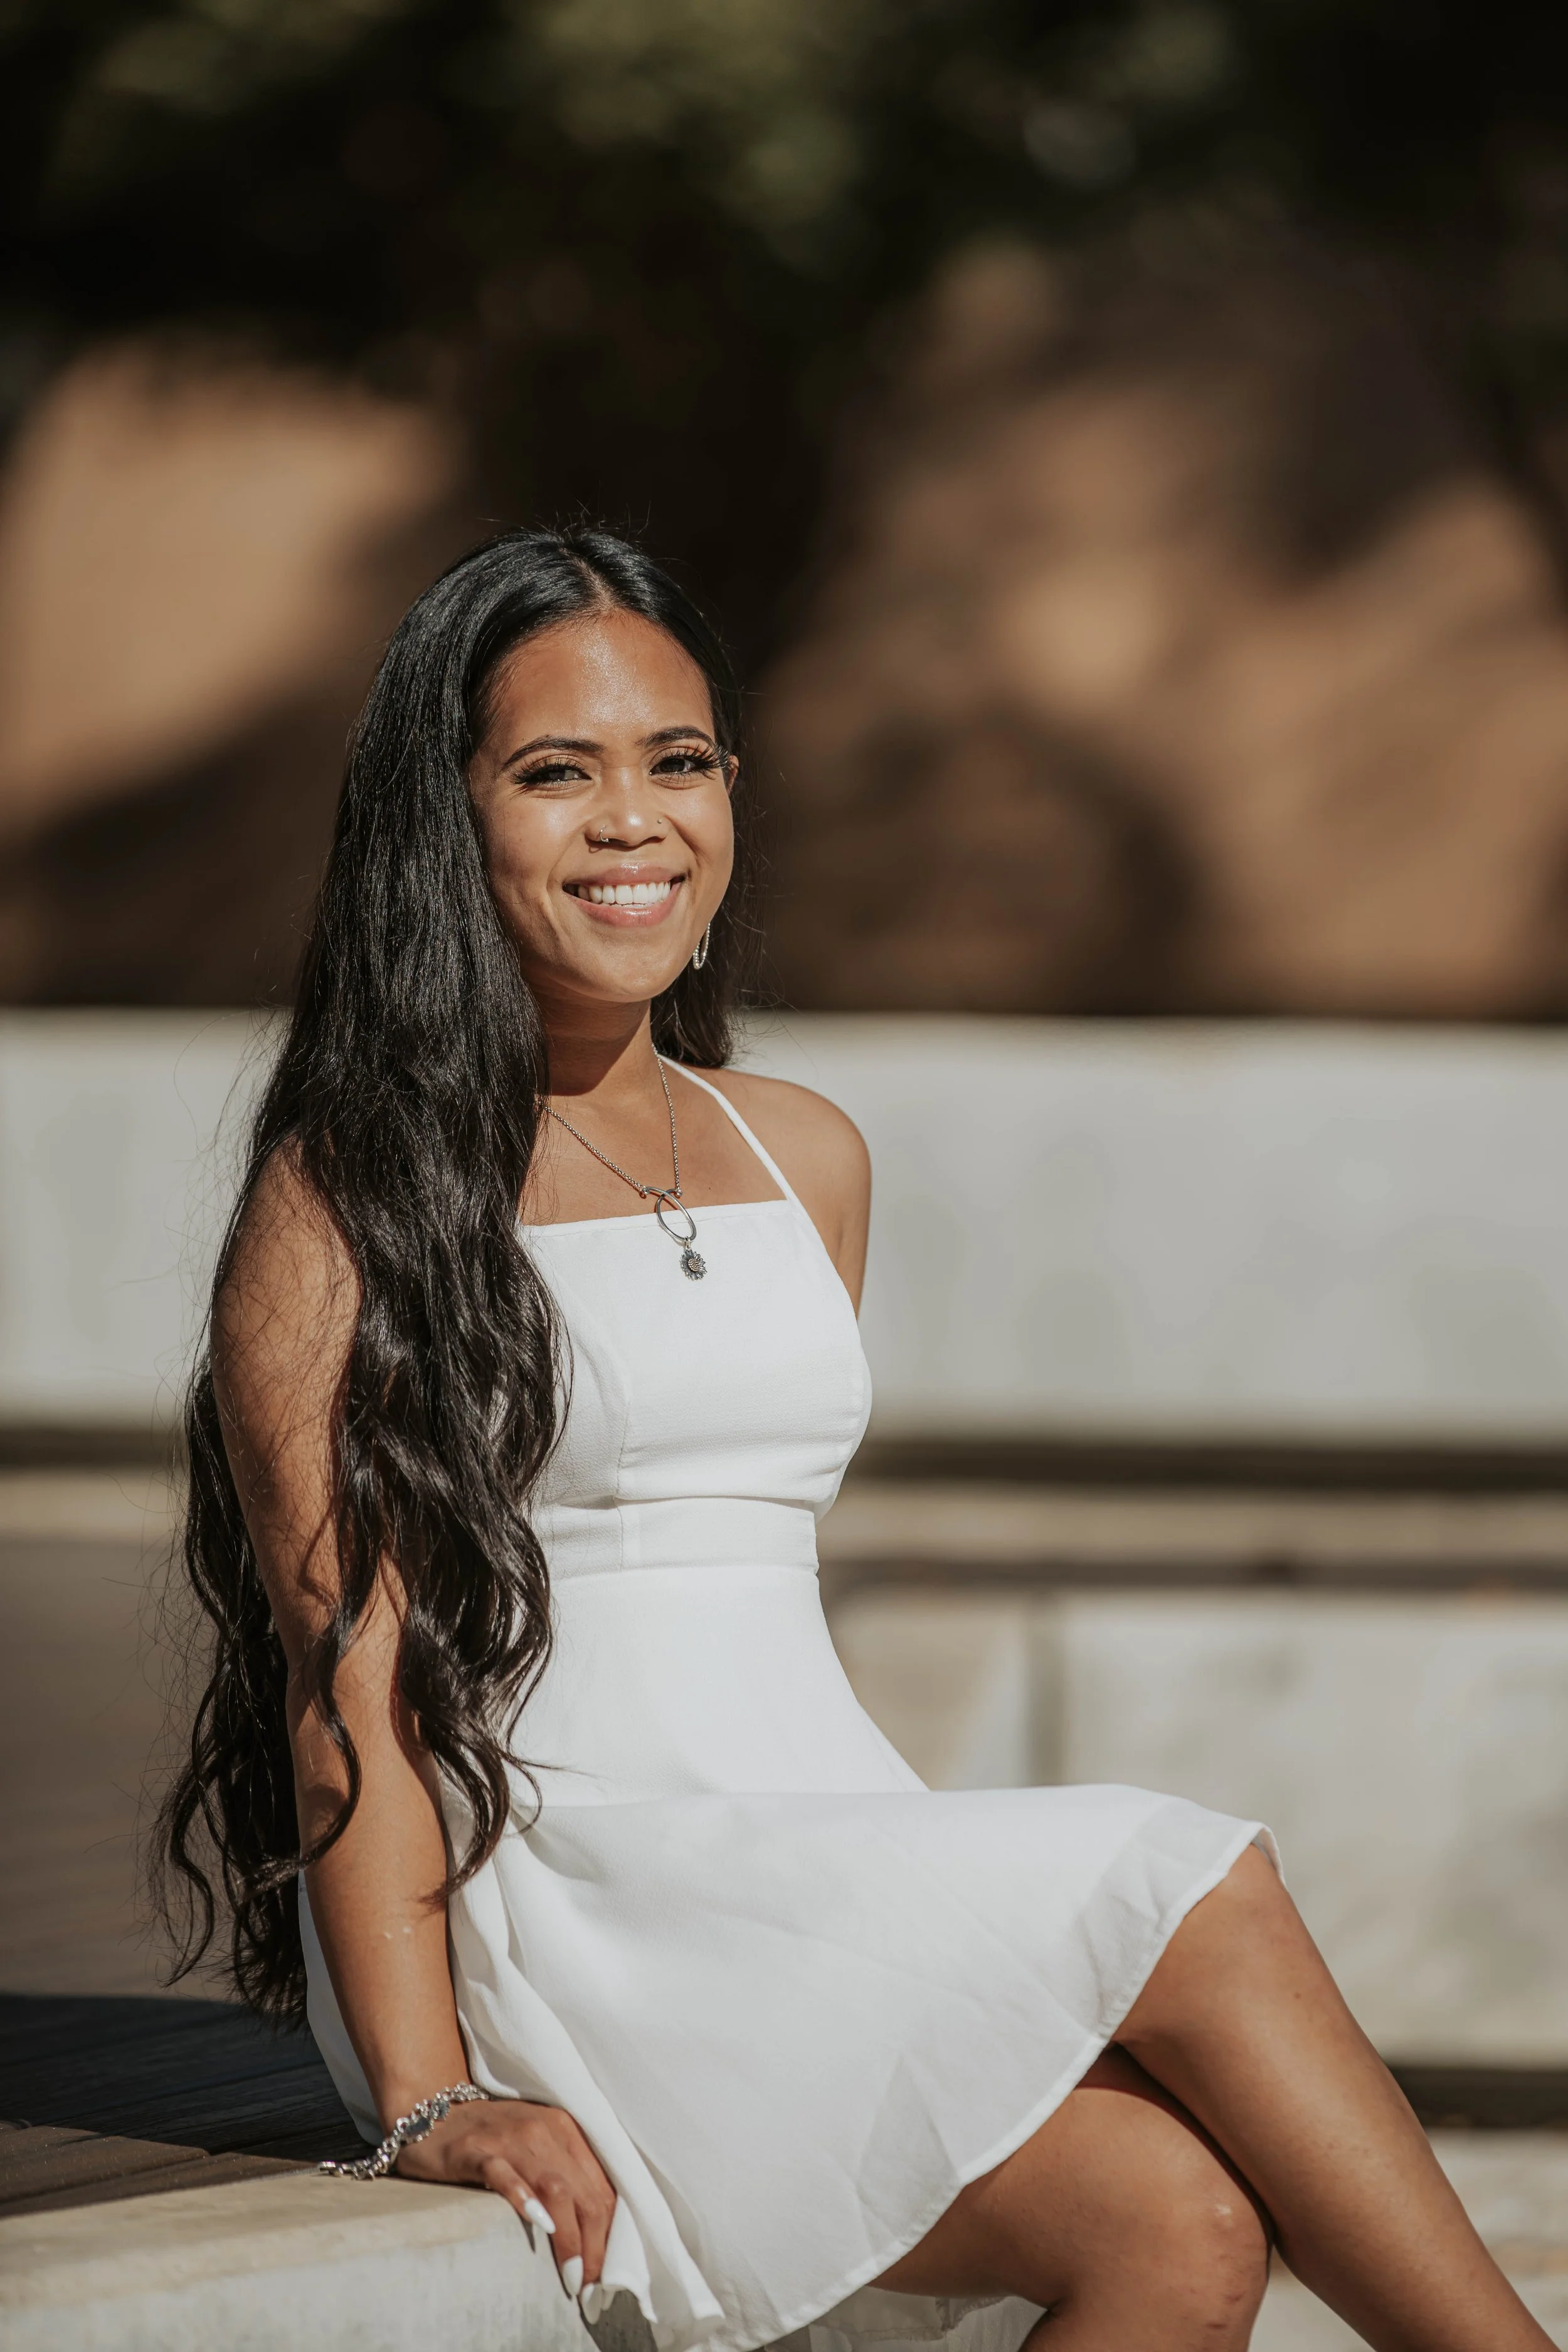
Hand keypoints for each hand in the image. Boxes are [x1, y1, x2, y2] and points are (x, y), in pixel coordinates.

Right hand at [395, 2097, 616, 2300]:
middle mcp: (545, 2130)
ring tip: (572, 2276)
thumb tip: (598, 2233)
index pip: (601, 2187)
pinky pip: (503, 2174)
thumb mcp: (539, 2150)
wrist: (433, 2113)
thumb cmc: (493, 2139)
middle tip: (591, 2287)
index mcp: (566, 2130)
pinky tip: (538, 2224)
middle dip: (594, 2245)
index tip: (607, 2273)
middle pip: (584, 2194)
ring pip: (555, 2188)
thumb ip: (566, 2179)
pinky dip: (523, 2198)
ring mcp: (511, 2138)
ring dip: (568, 2237)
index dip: (611, 2234)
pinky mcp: (476, 2151)